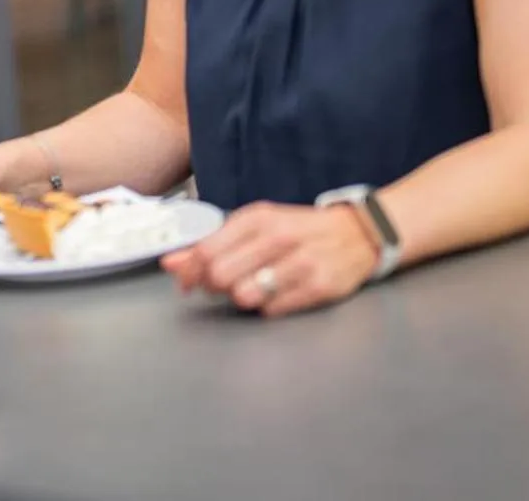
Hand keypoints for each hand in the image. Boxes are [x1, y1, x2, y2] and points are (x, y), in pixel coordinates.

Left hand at [160, 201, 378, 317]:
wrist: (357, 233)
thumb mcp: (256, 226)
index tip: (186, 282)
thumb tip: (171, 262)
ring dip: (242, 298)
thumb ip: (212, 244)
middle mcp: (278, 237)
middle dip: (214, 287)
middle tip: (222, 286)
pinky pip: (273, 310)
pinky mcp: (320, 287)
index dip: (189, 272)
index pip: (207, 250)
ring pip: (245, 296)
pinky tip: (278, 294)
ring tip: (253, 288)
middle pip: (221, 276)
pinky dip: (268, 307)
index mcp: (258, 218)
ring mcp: (301, 263)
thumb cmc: (298, 229)